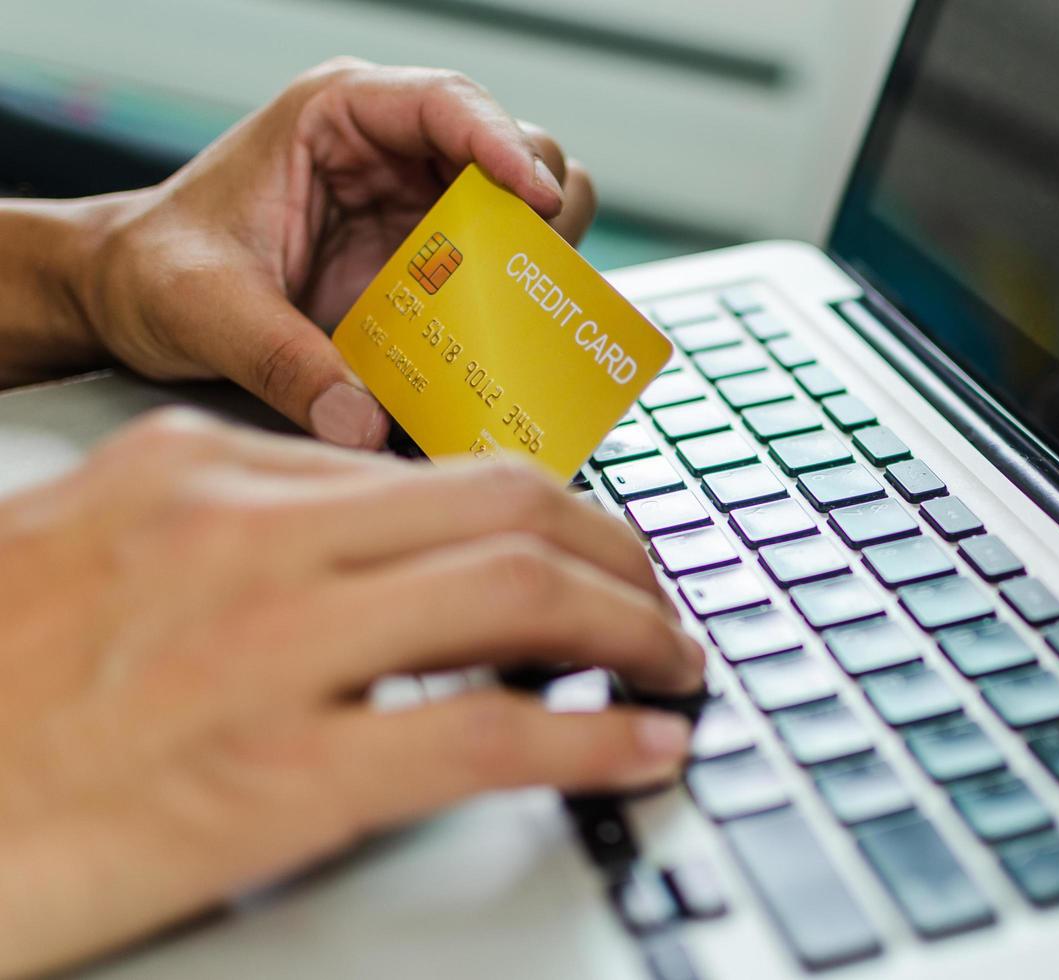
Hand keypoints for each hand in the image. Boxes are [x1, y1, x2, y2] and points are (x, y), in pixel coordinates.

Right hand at [0, 410, 698, 976]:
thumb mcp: (93, 553)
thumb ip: (229, 538)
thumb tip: (361, 558)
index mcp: (201, 476)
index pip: (429, 471)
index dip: (541, 516)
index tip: (586, 554)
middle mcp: (246, 538)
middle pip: (503, 505)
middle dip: (615, 551)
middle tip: (657, 598)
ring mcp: (264, 650)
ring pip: (518, 593)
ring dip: (631, 627)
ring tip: (674, 664)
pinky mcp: (272, 776)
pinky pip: (483, 732)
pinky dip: (590, 735)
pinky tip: (640, 747)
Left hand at [78, 58, 595, 447]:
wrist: (127, 300)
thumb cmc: (155, 268)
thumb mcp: (207, 310)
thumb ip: (284, 363)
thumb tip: (361, 424)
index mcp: (338, 118)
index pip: (447, 103)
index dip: (505, 144)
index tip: (538, 199)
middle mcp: (393, 154)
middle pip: (516, 152)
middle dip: (539, 212)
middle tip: (535, 279)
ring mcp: (419, 211)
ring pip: (525, 212)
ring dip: (536, 263)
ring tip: (521, 318)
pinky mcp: (430, 269)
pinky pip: (500, 276)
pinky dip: (514, 310)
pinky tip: (502, 351)